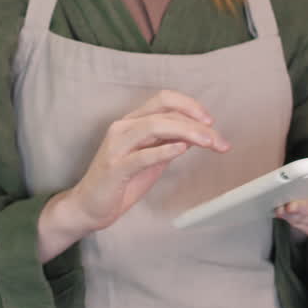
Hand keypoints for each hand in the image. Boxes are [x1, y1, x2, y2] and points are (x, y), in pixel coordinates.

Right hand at [37, 91, 229, 261]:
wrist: (88, 207)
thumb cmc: (120, 182)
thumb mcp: (151, 159)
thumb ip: (169, 143)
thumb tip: (199, 134)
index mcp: (132, 122)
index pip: (164, 99)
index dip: (190, 105)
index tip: (210, 121)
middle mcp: (123, 127)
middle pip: (164, 111)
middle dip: (197, 123)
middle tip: (219, 139)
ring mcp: (117, 146)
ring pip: (155, 126)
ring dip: (187, 132)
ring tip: (209, 141)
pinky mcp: (115, 168)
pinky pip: (142, 154)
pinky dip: (164, 150)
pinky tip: (182, 149)